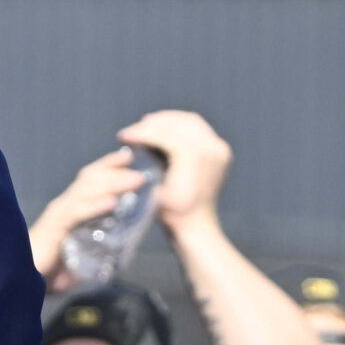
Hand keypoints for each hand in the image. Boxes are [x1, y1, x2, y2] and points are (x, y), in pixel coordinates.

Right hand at [31, 149, 147, 288]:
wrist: (22, 282)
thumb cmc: (52, 270)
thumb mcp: (82, 254)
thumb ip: (99, 247)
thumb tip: (124, 247)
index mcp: (71, 208)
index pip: (91, 179)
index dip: (109, 165)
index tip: (130, 156)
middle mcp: (64, 205)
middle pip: (90, 178)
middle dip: (117, 171)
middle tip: (142, 170)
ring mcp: (58, 213)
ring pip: (86, 190)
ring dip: (113, 183)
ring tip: (136, 180)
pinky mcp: (53, 227)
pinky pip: (76, 212)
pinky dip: (95, 206)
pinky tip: (112, 203)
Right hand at [117, 111, 229, 232]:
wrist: (196, 223)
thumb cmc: (172, 211)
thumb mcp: (152, 191)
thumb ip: (142, 165)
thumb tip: (131, 140)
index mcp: (196, 161)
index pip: (165, 135)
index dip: (141, 132)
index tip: (123, 135)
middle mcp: (212, 151)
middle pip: (177, 123)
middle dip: (152, 124)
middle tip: (133, 130)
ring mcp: (219, 148)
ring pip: (188, 121)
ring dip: (165, 121)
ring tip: (145, 126)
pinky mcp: (220, 149)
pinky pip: (198, 127)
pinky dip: (179, 124)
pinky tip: (163, 129)